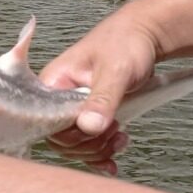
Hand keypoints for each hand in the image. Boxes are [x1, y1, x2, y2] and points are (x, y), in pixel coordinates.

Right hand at [39, 13, 161, 174]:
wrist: (143, 36)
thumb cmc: (125, 44)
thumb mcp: (115, 71)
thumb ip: (101, 99)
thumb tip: (88, 127)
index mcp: (53, 82)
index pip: (49, 122)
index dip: (73, 133)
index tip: (99, 128)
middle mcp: (58, 97)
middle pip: (60, 138)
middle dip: (88, 144)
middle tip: (113, 130)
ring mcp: (73, 106)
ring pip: (75, 144)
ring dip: (98, 149)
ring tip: (119, 136)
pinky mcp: (89, 113)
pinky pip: (86, 142)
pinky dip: (100, 154)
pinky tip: (113, 156)